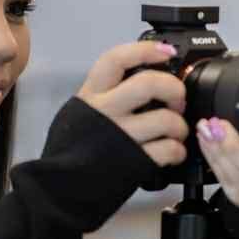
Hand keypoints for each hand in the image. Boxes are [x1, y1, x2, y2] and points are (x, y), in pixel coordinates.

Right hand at [77, 41, 189, 167]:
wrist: (58, 189)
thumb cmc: (71, 152)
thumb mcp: (79, 114)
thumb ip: (102, 97)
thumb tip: (135, 81)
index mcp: (91, 95)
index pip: (117, 59)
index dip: (146, 50)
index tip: (167, 52)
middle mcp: (105, 112)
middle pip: (149, 83)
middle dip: (174, 88)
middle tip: (177, 99)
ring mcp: (121, 137)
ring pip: (166, 119)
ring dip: (180, 126)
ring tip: (177, 132)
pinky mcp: (134, 162)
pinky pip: (169, 150)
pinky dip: (178, 151)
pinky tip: (172, 152)